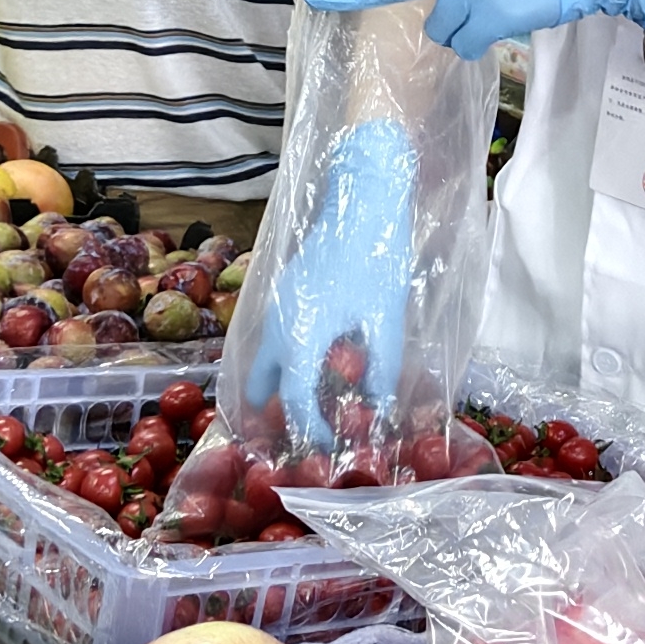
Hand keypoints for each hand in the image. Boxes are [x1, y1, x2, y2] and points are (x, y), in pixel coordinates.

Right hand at [248, 115, 420, 418]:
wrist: (359, 195)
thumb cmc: (376, 255)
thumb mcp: (385, 318)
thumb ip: (381, 367)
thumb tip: (381, 407)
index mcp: (301, 335)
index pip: (295, 400)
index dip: (310, 429)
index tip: (328, 447)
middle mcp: (278, 323)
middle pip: (259, 383)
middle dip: (273, 412)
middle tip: (299, 434)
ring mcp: (276, 304)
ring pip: (263, 358)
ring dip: (278, 384)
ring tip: (309, 405)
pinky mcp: (283, 289)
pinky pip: (274, 337)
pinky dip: (284, 359)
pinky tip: (317, 362)